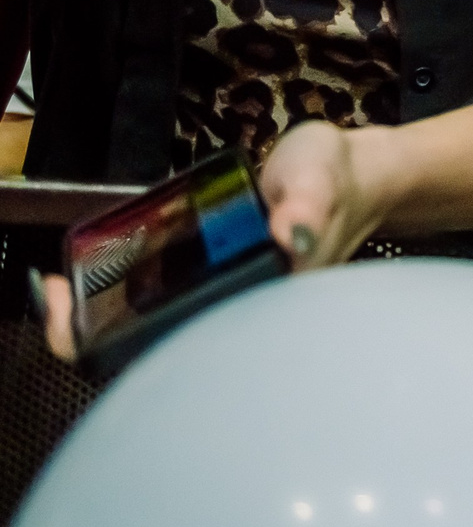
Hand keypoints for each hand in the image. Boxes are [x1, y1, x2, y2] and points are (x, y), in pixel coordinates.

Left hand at [34, 121, 383, 364]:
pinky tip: (111, 276)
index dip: (128, 345)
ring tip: (68, 292)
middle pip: (163, 351)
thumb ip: (309, 201)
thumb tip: (293, 234)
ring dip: (109, 318)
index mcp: (265, 302)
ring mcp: (233, 303)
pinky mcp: (223, 285)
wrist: (359, 177)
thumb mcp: (321, 175)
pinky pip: (169, 305)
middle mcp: (246, 314)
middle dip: (99, 334)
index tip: (79, 314)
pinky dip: (132, 297)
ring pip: (162, 333)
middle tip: (58, 296)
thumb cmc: (340, 178)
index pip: (187, 351)